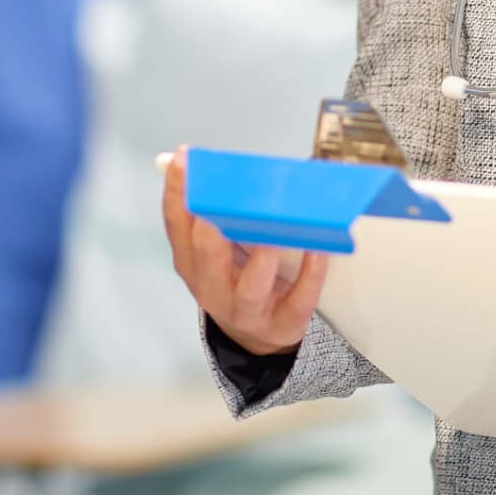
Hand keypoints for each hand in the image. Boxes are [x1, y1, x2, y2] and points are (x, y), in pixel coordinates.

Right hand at [160, 146, 329, 356]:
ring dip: (262, 256)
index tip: (184, 158)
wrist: (257, 336)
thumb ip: (211, 208)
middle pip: (205, 257)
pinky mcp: (283, 321)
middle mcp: (211, 287)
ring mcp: (246, 309)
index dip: (178, 192)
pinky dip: (309, 273)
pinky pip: (298, 298)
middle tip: (222, 195)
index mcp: (191, 262)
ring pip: (250, 287)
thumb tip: (198, 158)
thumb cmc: (235, 276)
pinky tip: (318, 247)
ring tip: (274, 228)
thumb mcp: (216, 247)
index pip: (177, 226)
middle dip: (211, 227)